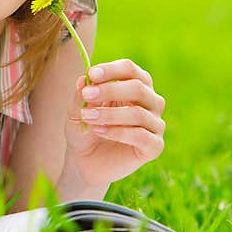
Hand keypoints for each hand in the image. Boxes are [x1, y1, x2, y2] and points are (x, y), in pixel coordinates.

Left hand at [63, 59, 165, 186]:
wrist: (85, 161)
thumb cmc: (84, 128)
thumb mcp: (76, 111)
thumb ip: (80, 96)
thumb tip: (83, 79)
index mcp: (134, 85)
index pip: (130, 70)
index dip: (112, 70)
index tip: (92, 74)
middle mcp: (150, 102)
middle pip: (138, 88)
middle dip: (110, 90)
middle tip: (87, 95)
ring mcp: (155, 124)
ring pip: (138, 113)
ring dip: (109, 114)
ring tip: (88, 117)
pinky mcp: (154, 146)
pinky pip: (141, 136)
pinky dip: (117, 132)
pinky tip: (99, 131)